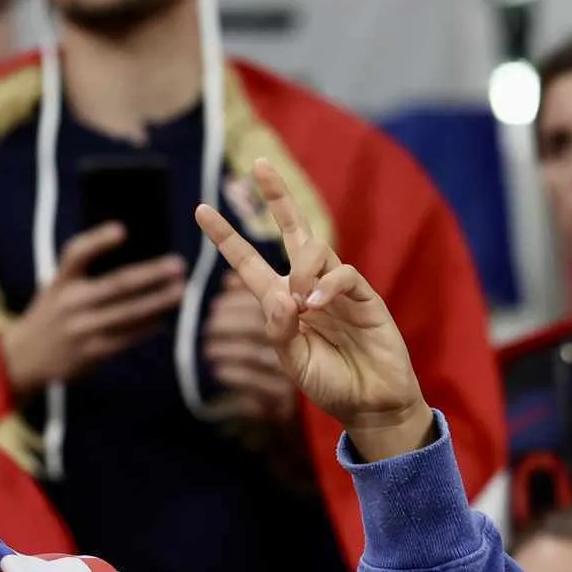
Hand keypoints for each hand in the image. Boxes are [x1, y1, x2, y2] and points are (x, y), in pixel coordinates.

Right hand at [0, 223, 185, 392]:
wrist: (21, 359)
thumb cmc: (50, 316)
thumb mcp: (56, 289)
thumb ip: (84, 276)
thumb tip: (136, 263)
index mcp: (59, 282)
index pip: (76, 254)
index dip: (98, 241)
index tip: (123, 230)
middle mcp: (69, 303)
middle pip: (116, 285)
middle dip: (151, 274)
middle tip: (178, 265)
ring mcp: (81, 329)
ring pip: (128, 313)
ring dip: (158, 301)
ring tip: (181, 291)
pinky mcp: (91, 352)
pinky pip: (126, 337)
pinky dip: (147, 327)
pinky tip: (162, 318)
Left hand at [196, 159, 428, 459]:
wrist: (371, 406)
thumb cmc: (329, 384)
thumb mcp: (290, 362)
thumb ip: (278, 330)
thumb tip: (279, 293)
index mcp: (281, 301)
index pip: (248, 262)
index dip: (226, 236)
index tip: (201, 209)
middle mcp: (308, 287)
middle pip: (292, 231)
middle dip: (276, 197)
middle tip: (258, 165)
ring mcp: (338, 289)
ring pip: (316, 249)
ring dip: (302, 269)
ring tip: (303, 304)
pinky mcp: (366, 297)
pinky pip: (344, 274)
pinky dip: (327, 284)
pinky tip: (317, 305)